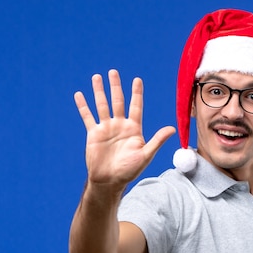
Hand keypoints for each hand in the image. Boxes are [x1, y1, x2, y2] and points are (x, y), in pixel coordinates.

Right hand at [74, 69, 175, 187]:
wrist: (109, 181)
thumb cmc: (129, 171)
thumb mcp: (145, 155)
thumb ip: (157, 140)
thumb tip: (172, 129)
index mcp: (133, 129)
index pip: (135, 106)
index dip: (136, 93)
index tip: (137, 80)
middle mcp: (120, 125)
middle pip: (118, 101)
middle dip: (116, 86)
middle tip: (113, 71)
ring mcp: (106, 128)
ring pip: (102, 105)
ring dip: (99, 91)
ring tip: (97, 77)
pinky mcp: (94, 134)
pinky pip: (88, 117)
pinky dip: (83, 106)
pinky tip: (79, 94)